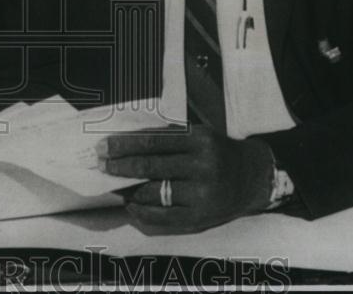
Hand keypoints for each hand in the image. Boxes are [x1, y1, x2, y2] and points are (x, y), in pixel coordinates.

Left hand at [98, 125, 273, 233]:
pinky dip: (141, 211)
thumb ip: (167, 137)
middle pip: (150, 166)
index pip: (153, 142)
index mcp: (199, 140)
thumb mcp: (198, 134)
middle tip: (101, 164)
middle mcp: (202, 166)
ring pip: (154, 193)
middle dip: (120, 166)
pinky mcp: (199, 218)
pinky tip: (130, 204)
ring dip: (128, 189)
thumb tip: (125, 141)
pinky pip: (162, 217)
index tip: (104, 146)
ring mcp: (202, 195)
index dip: (125, 145)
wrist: (251, 178)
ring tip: (114, 183)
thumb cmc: (216, 152)